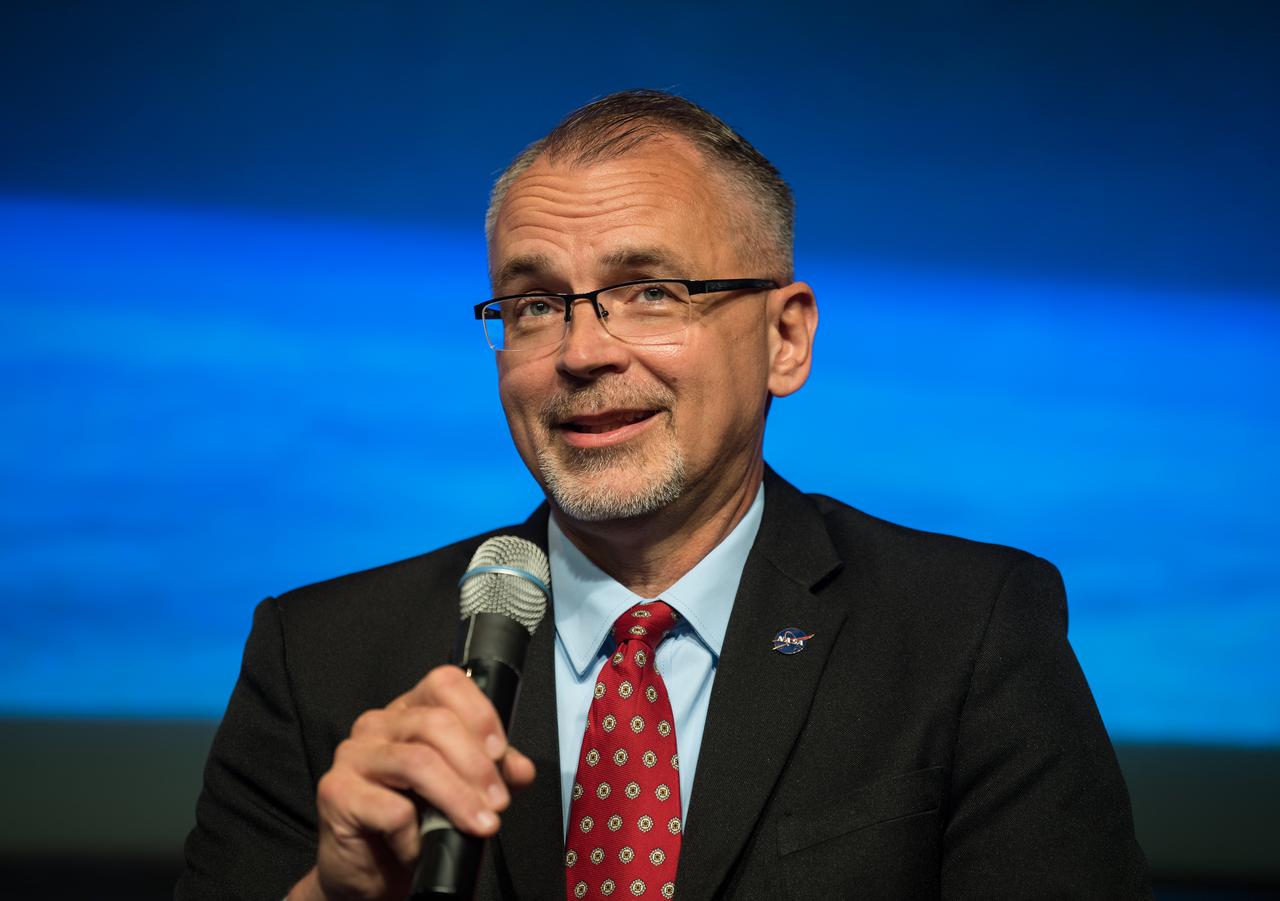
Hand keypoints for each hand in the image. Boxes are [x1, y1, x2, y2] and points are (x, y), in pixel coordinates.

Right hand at [288, 665, 536, 900]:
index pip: (446, 684)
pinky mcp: (336, 792)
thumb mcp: (462, 789)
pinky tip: (421, 847)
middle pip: (436, 723)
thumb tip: (522, 769)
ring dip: (457, 798)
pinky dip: (416, 834)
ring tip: (480, 824)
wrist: (371, 872)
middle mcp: (378, 724)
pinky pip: (390, 808)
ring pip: (417, 762)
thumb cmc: (414, 823)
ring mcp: (353, 755)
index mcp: (409, 711)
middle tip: (498, 801)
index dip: (479, 713)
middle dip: (476, 765)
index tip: (500, 753)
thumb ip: (493, 772)